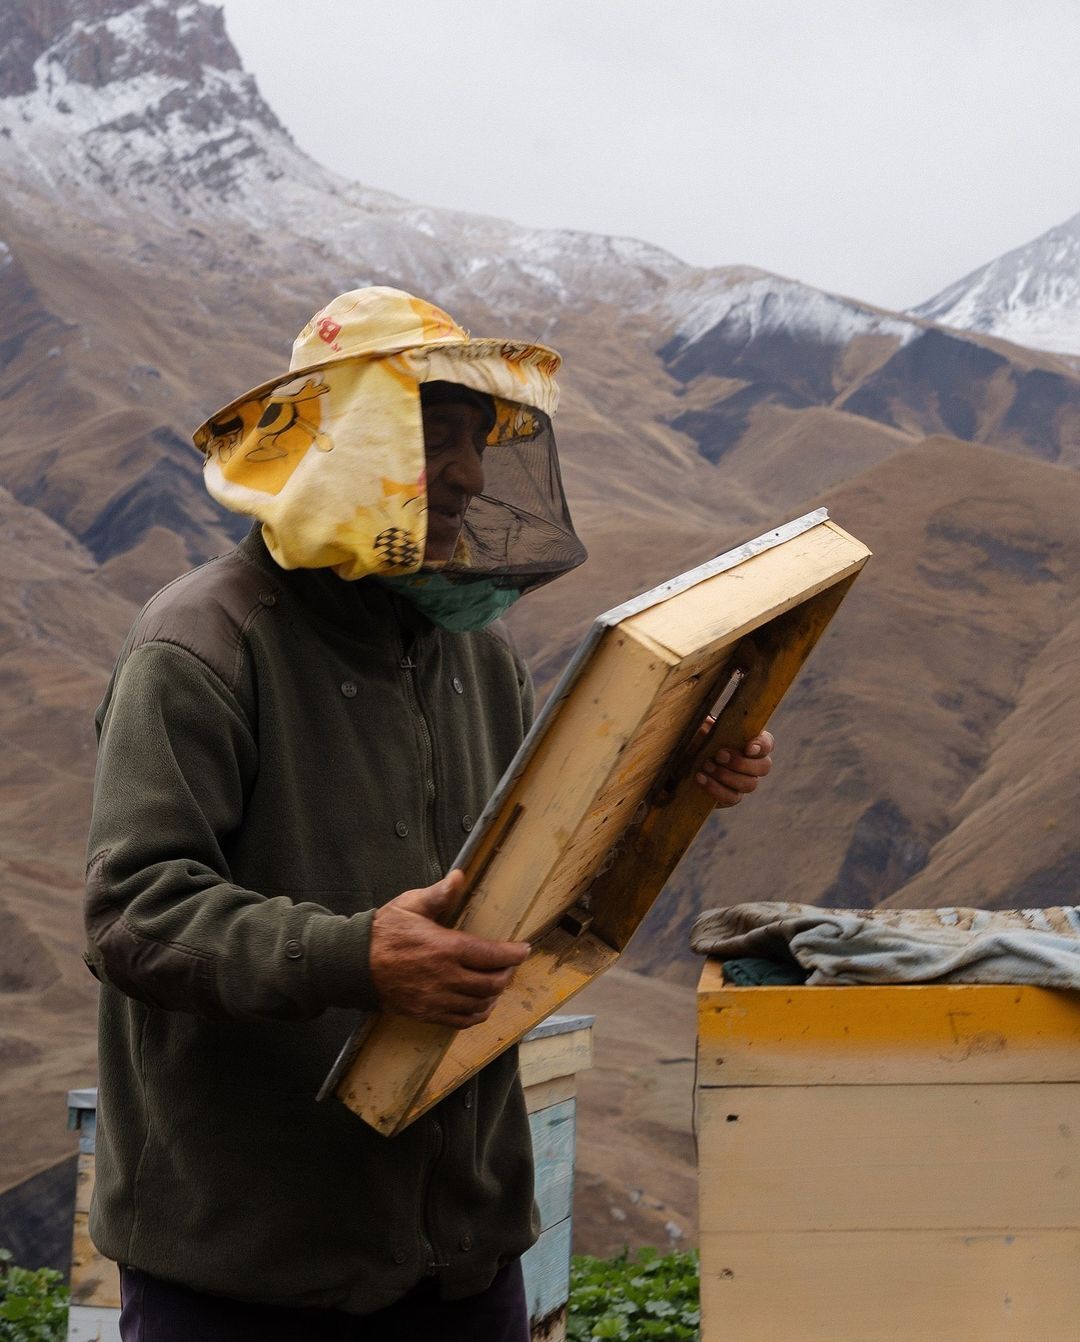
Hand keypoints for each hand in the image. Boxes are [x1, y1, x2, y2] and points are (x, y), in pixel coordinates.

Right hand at [370, 871, 529, 1027]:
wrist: (353, 965)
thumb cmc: (382, 932)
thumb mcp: (409, 905)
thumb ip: (438, 895)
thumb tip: (459, 876)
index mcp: (445, 948)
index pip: (491, 955)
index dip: (514, 954)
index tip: (524, 949)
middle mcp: (445, 977)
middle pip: (492, 982)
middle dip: (507, 973)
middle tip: (509, 964)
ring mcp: (437, 999)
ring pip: (480, 1004)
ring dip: (494, 994)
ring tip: (497, 982)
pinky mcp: (427, 1014)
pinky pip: (462, 1021)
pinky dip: (478, 1014)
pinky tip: (481, 1004)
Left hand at [693, 727, 773, 807]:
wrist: (682, 766)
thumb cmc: (696, 743)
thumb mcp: (698, 731)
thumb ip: (706, 727)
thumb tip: (709, 724)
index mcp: (750, 743)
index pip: (767, 744)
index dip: (762, 746)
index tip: (748, 748)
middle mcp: (752, 764)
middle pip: (764, 767)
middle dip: (741, 762)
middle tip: (719, 756)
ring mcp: (743, 783)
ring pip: (750, 784)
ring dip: (727, 775)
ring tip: (706, 766)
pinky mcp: (731, 797)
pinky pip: (731, 798)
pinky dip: (715, 788)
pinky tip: (700, 778)